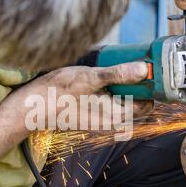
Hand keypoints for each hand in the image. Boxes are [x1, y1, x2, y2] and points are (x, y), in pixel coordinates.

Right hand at [15, 63, 151, 130]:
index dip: (151, 87)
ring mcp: (102, 121)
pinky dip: (114, 92)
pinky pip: (112, 105)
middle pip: (137, 104)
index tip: (149, 68)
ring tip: (119, 69)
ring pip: (124, 103)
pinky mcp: (93, 117)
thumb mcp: (91, 78)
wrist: (35, 105)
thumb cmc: (60, 91)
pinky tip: (104, 79)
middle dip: (139, 86)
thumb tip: (144, 69)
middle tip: (134, 64)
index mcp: (115, 115)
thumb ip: (118, 74)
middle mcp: (111, 122)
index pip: (147, 104)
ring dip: (126, 88)